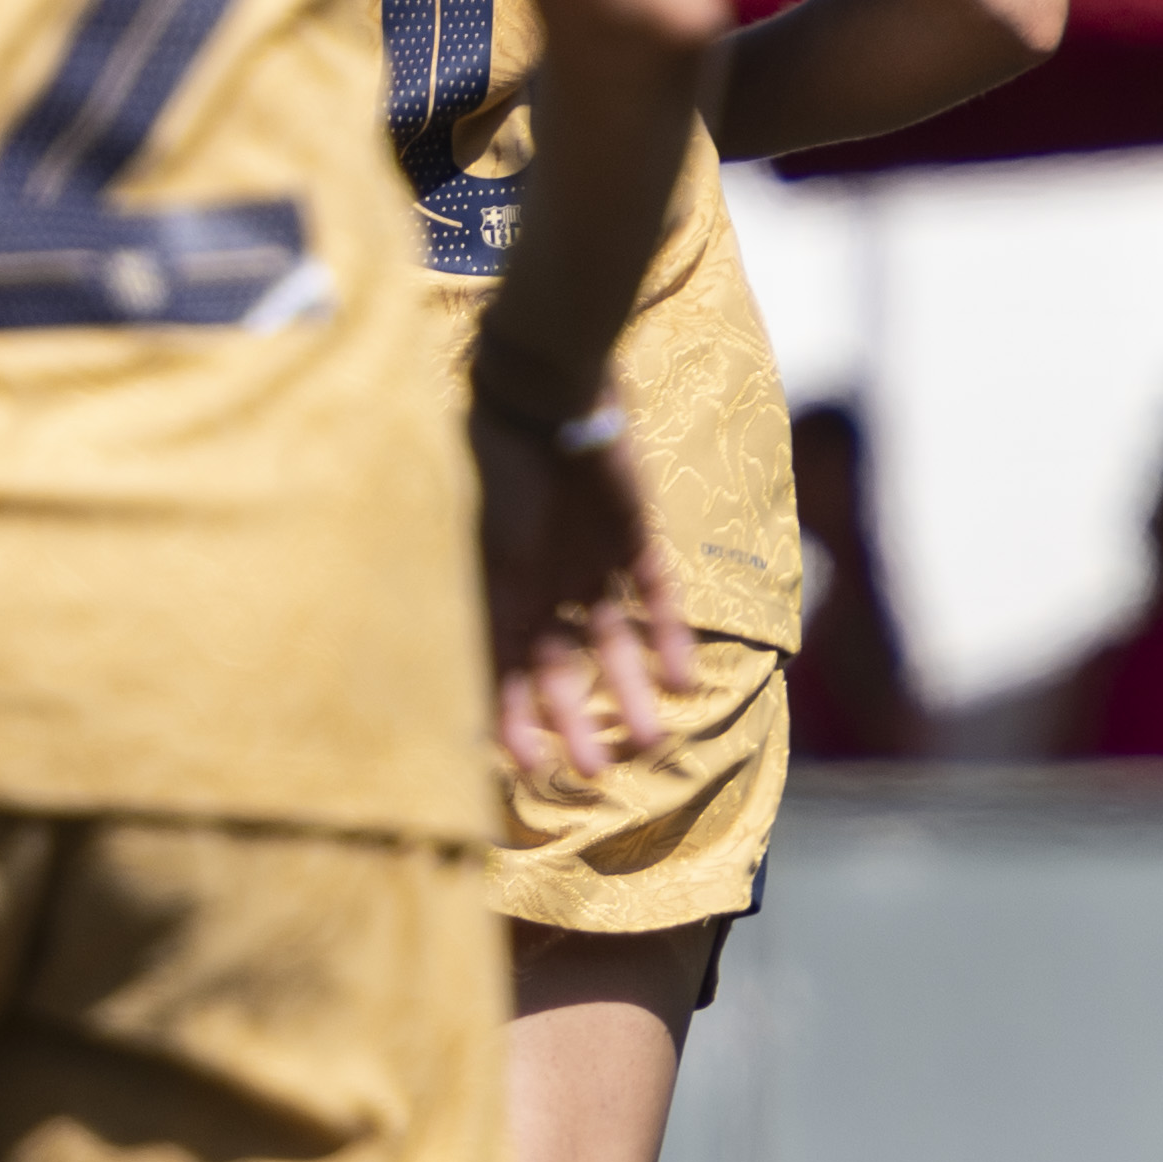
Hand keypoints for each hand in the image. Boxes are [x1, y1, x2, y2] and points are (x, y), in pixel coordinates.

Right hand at [471, 399, 701, 779]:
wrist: (550, 390)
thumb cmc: (502, 466)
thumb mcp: (489, 549)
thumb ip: (492, 612)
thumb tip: (477, 686)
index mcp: (498, 589)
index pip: (504, 669)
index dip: (513, 718)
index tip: (526, 767)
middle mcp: (544, 587)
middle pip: (563, 669)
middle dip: (577, 720)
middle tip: (598, 771)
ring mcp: (591, 567)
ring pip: (614, 647)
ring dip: (630, 693)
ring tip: (653, 743)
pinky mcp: (636, 543)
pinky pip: (658, 600)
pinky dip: (670, 640)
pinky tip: (685, 683)